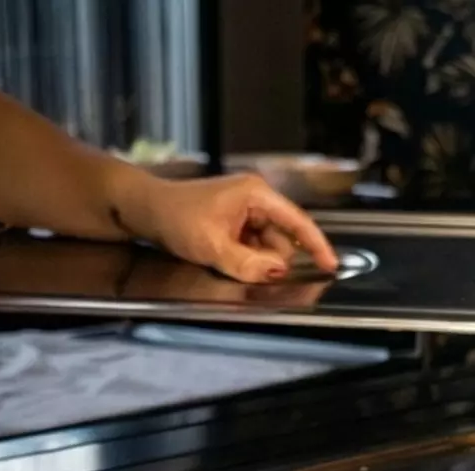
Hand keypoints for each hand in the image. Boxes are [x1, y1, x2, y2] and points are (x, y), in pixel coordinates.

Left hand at [117, 172, 339, 283]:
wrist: (143, 209)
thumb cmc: (174, 217)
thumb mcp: (211, 246)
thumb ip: (248, 263)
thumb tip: (278, 272)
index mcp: (256, 194)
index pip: (298, 222)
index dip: (316, 245)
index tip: (331, 266)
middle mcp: (256, 199)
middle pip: (281, 239)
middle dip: (271, 260)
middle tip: (242, 268)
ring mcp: (245, 211)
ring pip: (265, 246)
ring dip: (254, 261)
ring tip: (223, 260)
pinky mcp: (234, 222)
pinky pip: (250, 246)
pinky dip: (244, 258)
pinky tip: (224, 259)